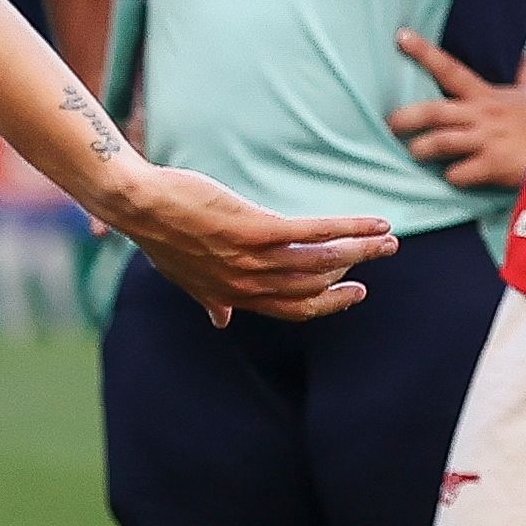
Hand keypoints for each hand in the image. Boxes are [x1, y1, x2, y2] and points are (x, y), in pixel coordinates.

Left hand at [103, 163, 396, 323]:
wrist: (138, 204)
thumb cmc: (162, 232)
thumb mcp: (183, 276)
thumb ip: (210, 298)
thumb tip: (219, 321)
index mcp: (235, 295)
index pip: (294, 308)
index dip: (328, 302)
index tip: (355, 291)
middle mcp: (246, 284)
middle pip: (314, 286)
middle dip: (354, 273)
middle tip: (383, 254)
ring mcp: (250, 259)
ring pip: (320, 261)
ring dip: (360, 249)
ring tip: (387, 238)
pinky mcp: (253, 229)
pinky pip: (312, 233)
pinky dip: (348, 229)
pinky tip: (372, 223)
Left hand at [387, 29, 525, 191]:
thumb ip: (523, 75)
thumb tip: (524, 53)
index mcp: (486, 96)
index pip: (450, 68)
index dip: (424, 52)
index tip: (400, 37)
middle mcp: (481, 115)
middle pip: (433, 111)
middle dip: (407, 117)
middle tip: (391, 123)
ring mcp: (485, 140)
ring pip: (439, 142)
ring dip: (421, 149)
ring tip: (416, 152)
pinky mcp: (491, 165)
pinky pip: (458, 173)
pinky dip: (451, 176)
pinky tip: (454, 176)